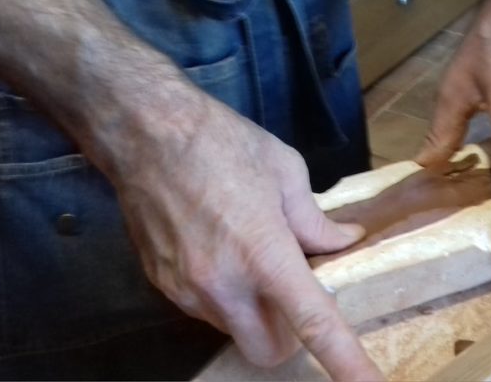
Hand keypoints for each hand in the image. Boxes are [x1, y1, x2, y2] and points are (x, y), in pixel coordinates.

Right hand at [97, 92, 382, 380]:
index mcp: (264, 254)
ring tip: (251, 252)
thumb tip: (343, 243)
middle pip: (268, 351)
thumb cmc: (219, 142)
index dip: (346, 362)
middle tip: (294, 289)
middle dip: (289, 335)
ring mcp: (187, 290)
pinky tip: (221, 247)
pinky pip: (205, 308)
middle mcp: (223, 285)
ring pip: (234, 329)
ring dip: (253, 310)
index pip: (314, 324)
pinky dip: (224, 294)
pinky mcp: (162, 285)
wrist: (144, 130)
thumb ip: (316, 222)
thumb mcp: (285, 172)